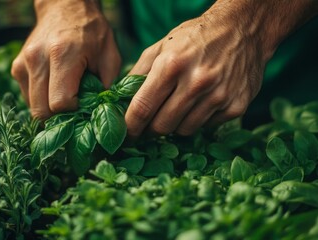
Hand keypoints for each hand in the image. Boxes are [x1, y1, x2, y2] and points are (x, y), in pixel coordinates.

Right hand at [11, 0, 120, 119]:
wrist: (65, 7)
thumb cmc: (92, 32)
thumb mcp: (109, 57)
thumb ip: (105, 88)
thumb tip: (97, 115)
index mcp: (62, 55)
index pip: (59, 103)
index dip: (73, 112)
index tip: (84, 105)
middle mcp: (36, 59)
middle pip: (41, 111)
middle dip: (59, 117)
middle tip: (75, 109)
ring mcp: (23, 64)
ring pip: (33, 107)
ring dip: (50, 110)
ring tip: (66, 96)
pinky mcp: (17, 68)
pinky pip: (28, 97)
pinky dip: (42, 100)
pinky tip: (55, 88)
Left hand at [126, 0, 317, 137]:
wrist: (244, 29)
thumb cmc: (196, 37)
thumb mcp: (161, 45)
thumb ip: (138, 73)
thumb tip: (120, 101)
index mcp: (171, 64)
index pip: (142, 108)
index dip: (130, 127)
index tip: (126, 135)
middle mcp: (196, 82)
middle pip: (162, 126)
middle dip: (151, 128)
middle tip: (151, 122)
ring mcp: (218, 96)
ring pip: (184, 130)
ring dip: (176, 124)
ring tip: (179, 105)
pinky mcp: (236, 106)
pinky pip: (206, 127)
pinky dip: (199, 119)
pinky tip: (202, 102)